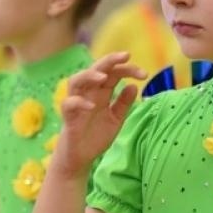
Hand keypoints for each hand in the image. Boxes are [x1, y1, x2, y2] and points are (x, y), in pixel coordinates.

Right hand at [51, 53, 145, 178]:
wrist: (81, 157)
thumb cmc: (96, 136)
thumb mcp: (116, 119)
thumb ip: (124, 103)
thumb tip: (134, 86)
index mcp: (101, 92)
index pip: (114, 73)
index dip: (128, 69)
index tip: (144, 74)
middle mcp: (88, 93)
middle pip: (95, 69)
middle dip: (110, 60)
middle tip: (126, 56)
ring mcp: (77, 103)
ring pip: (76, 80)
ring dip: (89, 76)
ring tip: (104, 77)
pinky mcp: (68, 117)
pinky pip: (69, 104)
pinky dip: (79, 102)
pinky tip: (91, 106)